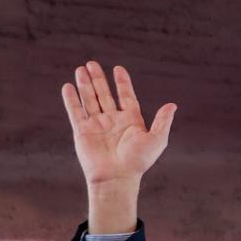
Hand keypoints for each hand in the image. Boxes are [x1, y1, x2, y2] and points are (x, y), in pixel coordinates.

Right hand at [62, 62, 175, 187]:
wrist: (117, 177)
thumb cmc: (138, 161)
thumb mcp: (157, 140)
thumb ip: (163, 121)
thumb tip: (172, 105)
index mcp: (131, 121)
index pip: (126, 96)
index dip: (122, 83)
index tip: (118, 69)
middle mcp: (113, 121)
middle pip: (104, 94)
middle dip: (99, 79)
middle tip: (92, 64)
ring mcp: (97, 125)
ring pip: (90, 99)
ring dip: (85, 84)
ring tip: (81, 69)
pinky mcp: (82, 131)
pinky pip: (75, 111)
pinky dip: (71, 99)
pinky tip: (68, 86)